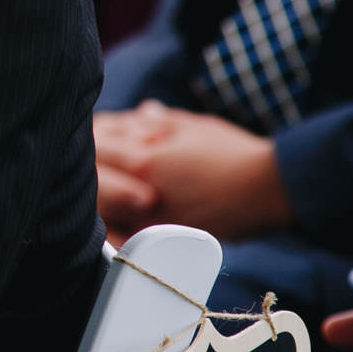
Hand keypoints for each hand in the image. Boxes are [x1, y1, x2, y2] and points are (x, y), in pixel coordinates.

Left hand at [99, 101, 292, 241]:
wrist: (271, 191)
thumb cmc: (235, 153)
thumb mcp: (193, 127)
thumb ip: (159, 121)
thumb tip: (141, 111)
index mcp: (145, 162)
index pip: (97, 149)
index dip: (90, 139)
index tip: (84, 133)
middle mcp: (143, 196)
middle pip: (94, 186)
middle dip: (87, 171)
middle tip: (80, 163)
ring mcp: (154, 222)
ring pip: (105, 216)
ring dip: (96, 202)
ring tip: (86, 193)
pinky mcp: (168, 240)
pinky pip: (127, 239)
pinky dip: (113, 231)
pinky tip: (106, 225)